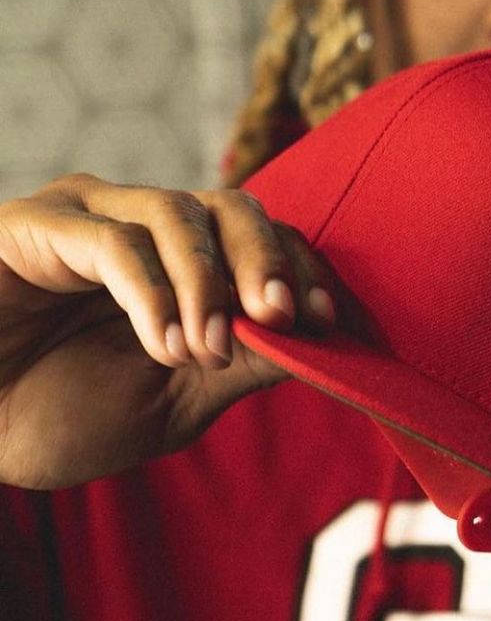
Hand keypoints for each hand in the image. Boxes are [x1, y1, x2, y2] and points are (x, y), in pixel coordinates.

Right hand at [0, 174, 336, 488]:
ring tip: (207, 350)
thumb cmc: (67, 414)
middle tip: (286, 317)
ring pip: (176, 215)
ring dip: (207, 285)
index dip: (299, 270)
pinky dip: (153, 293)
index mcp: (183, 258)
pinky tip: (167, 345)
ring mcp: (87, 214)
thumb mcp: (179, 398)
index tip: (326, 320)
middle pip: (230, 207)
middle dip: (268, 261)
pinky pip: (113, 242)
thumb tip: (319, 341)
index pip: (261, 236)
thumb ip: (246, 363)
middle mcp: (140, 222)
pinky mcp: (34, 224)